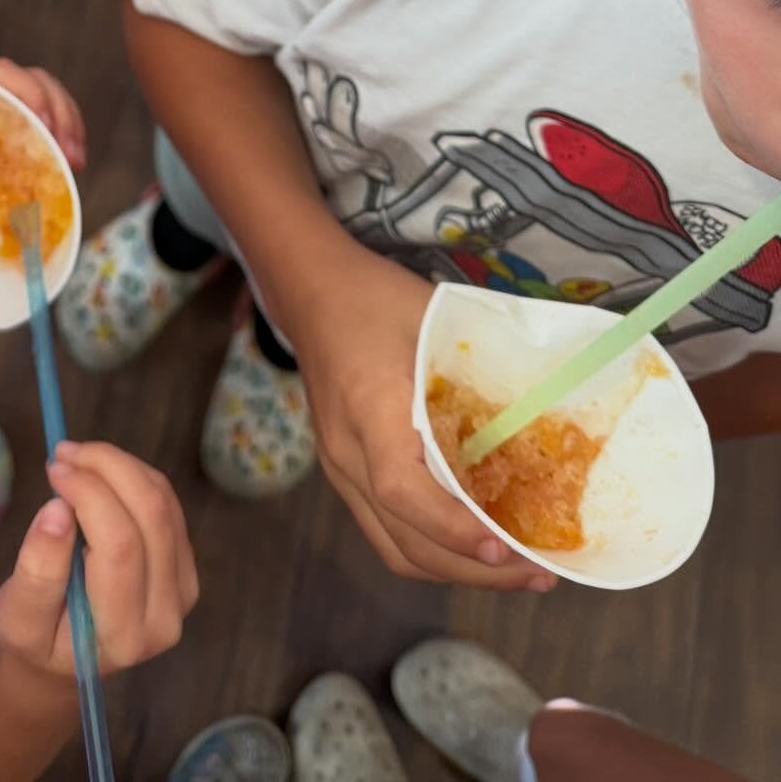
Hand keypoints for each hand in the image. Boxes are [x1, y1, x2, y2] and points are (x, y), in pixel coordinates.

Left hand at [0, 58, 86, 168]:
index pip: (3, 72)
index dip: (28, 93)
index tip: (43, 125)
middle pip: (38, 82)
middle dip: (58, 115)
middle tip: (67, 153)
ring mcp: (18, 95)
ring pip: (54, 96)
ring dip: (70, 127)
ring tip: (77, 162)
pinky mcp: (33, 113)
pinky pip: (61, 114)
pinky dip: (71, 135)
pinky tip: (76, 161)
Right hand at [0, 442, 197, 680]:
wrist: (65, 656)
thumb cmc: (37, 639)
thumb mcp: (18, 618)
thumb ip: (37, 572)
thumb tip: (58, 510)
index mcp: (125, 636)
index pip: (120, 549)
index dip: (90, 495)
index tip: (53, 469)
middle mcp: (166, 615)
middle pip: (150, 517)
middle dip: (107, 468)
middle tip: (63, 453)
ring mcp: (183, 590)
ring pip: (163, 502)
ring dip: (120, 465)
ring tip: (76, 458)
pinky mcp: (184, 566)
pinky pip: (167, 503)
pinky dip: (132, 475)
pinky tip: (98, 473)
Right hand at [287, 250, 554, 590]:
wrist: (312, 292)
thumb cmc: (376, 297)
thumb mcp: (433, 319)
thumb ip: (482, 362)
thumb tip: (554, 401)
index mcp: (369, 407)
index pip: (401, 488)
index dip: (453, 527)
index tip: (505, 546)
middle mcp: (348, 451)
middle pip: (403, 540)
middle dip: (474, 569)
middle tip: (538, 573)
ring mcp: (341, 468)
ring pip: (394, 547)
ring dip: (456, 570)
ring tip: (515, 570)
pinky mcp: (345, 472)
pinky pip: (386, 530)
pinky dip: (433, 549)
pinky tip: (474, 543)